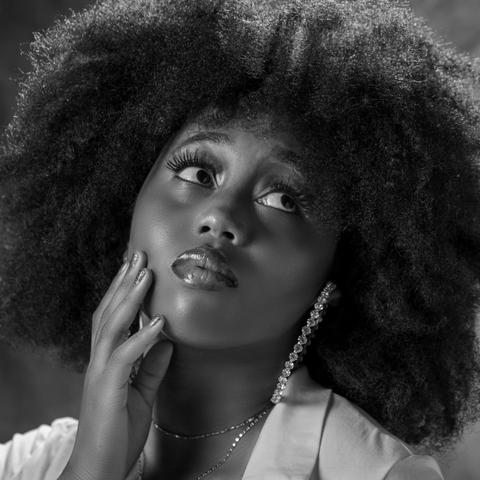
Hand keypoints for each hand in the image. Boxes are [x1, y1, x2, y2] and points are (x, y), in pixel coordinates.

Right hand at [60, 251, 172, 479]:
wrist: (100, 469)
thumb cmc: (119, 430)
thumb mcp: (143, 393)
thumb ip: (153, 366)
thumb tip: (168, 340)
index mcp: (108, 359)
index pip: (114, 316)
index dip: (124, 290)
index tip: (137, 267)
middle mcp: (100, 359)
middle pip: (110, 312)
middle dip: (124, 282)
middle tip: (139, 254)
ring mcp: (101, 372)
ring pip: (113, 326)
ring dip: (130, 298)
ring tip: (146, 273)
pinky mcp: (107, 389)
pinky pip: (125, 357)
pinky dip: (142, 337)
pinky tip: (159, 321)